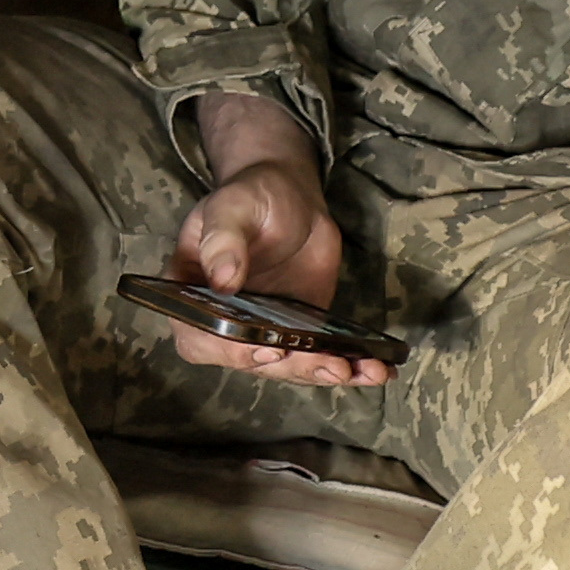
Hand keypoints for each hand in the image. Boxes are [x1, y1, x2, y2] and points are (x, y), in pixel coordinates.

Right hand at [156, 92, 385, 393]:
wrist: (290, 198)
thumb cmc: (250, 196)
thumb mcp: (231, 207)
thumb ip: (223, 239)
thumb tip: (223, 280)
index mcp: (193, 297)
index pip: (199, 338)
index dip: (229, 352)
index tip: (265, 350)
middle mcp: (225, 323)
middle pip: (251, 362)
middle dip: (293, 368)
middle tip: (330, 363)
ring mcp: (265, 331)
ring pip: (288, 367)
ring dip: (324, 372)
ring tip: (358, 369)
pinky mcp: (301, 332)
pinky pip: (319, 356)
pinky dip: (350, 367)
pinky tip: (375, 370)